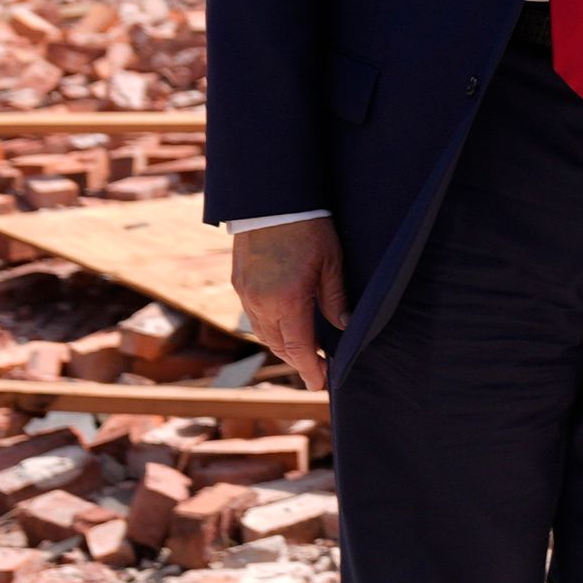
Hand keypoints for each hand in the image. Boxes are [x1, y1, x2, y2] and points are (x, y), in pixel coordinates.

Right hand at [230, 217, 352, 391]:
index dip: (310, 369)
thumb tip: (343, 327)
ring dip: (283, 345)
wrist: (271, 198)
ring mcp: (246, 293)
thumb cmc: (308, 227)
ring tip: (303, 350)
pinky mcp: (239, 283)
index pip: (300, 348)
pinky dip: (269, 327)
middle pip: (280, 345)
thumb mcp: (331, 263)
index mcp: (289, 301)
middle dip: (298, 360)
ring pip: (264, 333)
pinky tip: (284, 325)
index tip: (319, 383)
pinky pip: (254, 316)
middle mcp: (262, 303)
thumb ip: (335, 299)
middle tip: (316, 370)